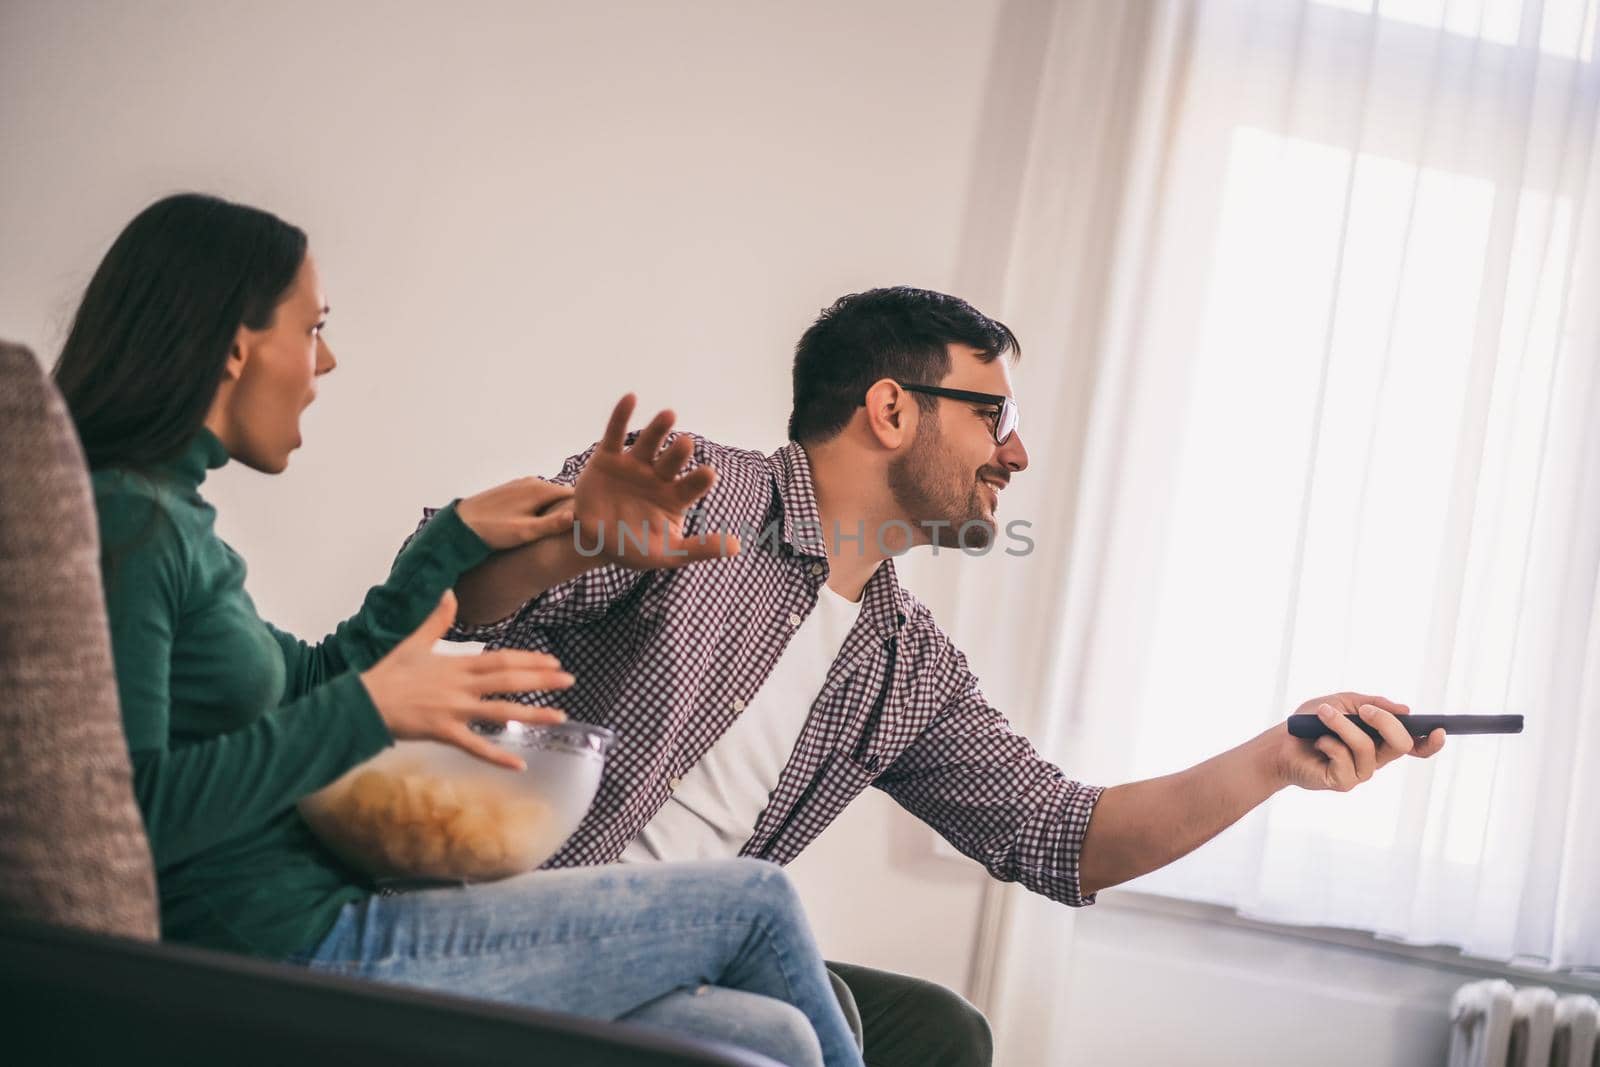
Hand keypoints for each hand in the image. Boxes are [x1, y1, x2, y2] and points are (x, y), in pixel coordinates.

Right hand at [360, 591, 571, 769]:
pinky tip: (520, 764)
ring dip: (532, 714)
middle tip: (570, 679)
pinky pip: (476, 747)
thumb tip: (448, 591)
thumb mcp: (412, 642)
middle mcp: (460, 687)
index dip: (528, 659)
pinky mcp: (443, 733)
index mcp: (456, 665)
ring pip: (500, 712)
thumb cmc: (386, 674)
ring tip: (561, 716)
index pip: (501, 659)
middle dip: (541, 679)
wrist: (361, 703)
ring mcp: (454, 711)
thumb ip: (436, 620)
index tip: (552, 661)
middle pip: (508, 680)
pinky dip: (498, 756)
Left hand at [456, 477, 575, 550]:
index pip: (573, 494)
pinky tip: (537, 524)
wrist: (459, 525)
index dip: (583, 508)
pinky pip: (534, 498)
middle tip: (576, 531)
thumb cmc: (493, 530)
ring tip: (559, 530)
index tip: (589, 524)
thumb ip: (552, 523)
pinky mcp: (510, 491)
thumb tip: (578, 514)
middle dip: (569, 509)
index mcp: (540, 489)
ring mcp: (520, 485)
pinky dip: (541, 508)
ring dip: (554, 509)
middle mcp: (532, 482)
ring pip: (547, 497)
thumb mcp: (526, 531)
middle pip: (561, 495)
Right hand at [572, 394, 741, 567]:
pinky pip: (614, 434)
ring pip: (648, 443)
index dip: (699, 480)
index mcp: (675, 496)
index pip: (692, 486)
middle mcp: (658, 476)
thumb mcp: (668, 553)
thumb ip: (699, 548)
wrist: (593, 541)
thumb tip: (737, 547)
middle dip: (678, 452)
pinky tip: (631, 398)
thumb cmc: (635, 547)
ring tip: (669, 415)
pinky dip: (622, 416)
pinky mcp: (608, 458)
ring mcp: (633, 465)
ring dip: (658, 429)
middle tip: (686, 444)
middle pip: (672, 460)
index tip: (708, 474)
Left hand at [1272, 692, 1445, 791]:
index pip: (1413, 746)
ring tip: (1323, 714)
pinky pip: (1345, 759)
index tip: (1439, 730)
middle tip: (1364, 710)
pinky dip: (1330, 743)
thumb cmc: (1311, 723)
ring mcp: (1360, 773)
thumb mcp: (1341, 703)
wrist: (1279, 743)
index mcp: (1379, 741)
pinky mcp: (1343, 782)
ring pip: (1367, 748)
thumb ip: (1371, 704)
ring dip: (1344, 726)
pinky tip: (1318, 743)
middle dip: (1384, 722)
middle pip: (1400, 745)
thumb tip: (1404, 710)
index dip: (1430, 742)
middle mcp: (1375, 759)